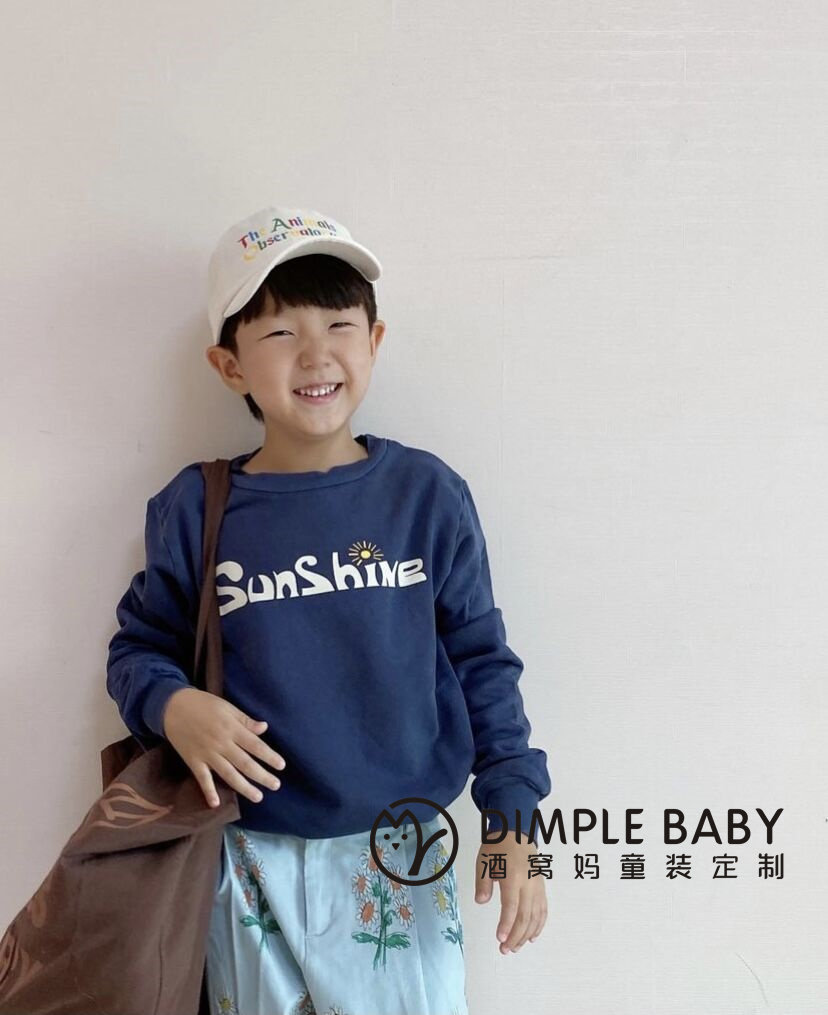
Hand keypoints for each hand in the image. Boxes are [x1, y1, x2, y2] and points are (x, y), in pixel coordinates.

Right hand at [161, 686, 285, 807]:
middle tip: (276, 785)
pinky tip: (216, 804)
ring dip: (244, 787)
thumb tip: (264, 728)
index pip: (255, 746)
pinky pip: (202, 779)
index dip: (269, 756)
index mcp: (232, 729)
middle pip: (245, 763)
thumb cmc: (204, 704)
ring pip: (228, 774)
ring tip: (258, 797)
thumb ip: (245, 720)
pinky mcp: (193, 761)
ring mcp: (207, 754)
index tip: (281, 766)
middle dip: (262, 776)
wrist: (173, 706)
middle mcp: (222, 744)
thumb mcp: (227, 707)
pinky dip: (208, 791)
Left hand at [474, 828, 546, 954]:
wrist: (516, 832)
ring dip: (526, 935)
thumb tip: (481, 902)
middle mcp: (528, 884)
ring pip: (535, 916)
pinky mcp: (541, 887)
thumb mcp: (484, 862)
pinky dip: (539, 925)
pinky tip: (532, 937)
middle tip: (504, 949)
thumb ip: (483, 883)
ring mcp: (537, 886)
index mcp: (512, 877)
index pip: (511, 906)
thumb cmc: (497, 847)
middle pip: (525, 916)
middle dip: (515, 936)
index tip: (500, 939)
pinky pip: (543, 910)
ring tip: (514, 947)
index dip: (506, 924)